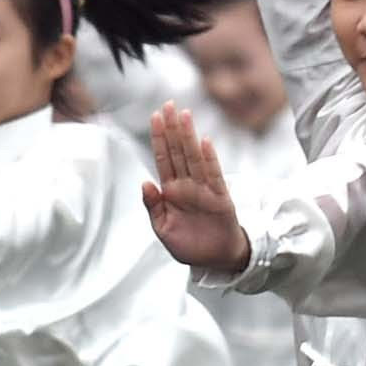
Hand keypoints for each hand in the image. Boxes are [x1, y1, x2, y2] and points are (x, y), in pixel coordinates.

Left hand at [139, 103, 252, 274]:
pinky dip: (209, 159)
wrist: (215, 261)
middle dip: (173, 128)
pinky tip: (205, 142)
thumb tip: (145, 183)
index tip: (156, 117)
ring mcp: (203, 190)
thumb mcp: (162, 229)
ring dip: (189, 136)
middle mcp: (187, 186)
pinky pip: (214, 175)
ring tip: (184, 115)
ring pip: (194, 158)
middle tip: (168, 105)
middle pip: (178, 151)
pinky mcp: (220, 198)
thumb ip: (153, 206)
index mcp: (171, 192)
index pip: (163, 159)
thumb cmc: (189, 245)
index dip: (159, 138)